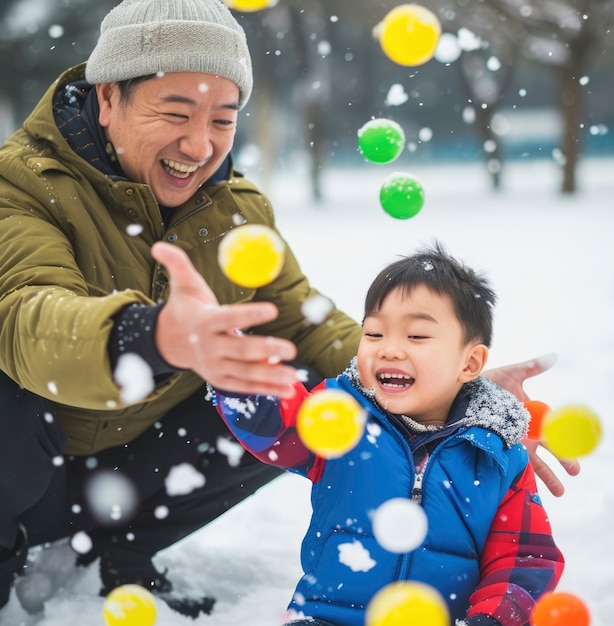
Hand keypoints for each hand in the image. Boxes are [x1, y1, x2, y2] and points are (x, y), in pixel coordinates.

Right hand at [151, 242, 297, 396]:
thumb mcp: (182, 285)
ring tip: (293, 376)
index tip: (273, 310)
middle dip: (267, 350)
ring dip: (271, 376)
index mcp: (205, 322)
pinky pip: (245, 386)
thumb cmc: (184, 309)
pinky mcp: (220, 380)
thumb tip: (159, 245)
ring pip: (246, 373)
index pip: (230, 318)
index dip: (251, 314)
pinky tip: (287, 391)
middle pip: (241, 350)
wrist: (169, 342)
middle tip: (291, 349)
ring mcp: (215, 366)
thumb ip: (176, 264)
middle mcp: (210, 347)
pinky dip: (266, 390)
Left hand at [483, 353, 580, 496]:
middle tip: (575, 471)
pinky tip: (529, 488)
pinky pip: (513, 464)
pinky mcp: (499, 448)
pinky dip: (521, 476)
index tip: (577, 449)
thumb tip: (554, 357)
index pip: (555, 430)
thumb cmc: (489, 383)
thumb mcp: (511, 374)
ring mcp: (512, 441)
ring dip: (548, 476)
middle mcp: (526, 431)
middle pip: (549, 448)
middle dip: (563, 460)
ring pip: (534, 462)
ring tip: (560, 492)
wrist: (463, 394)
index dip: (567, 440)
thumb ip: (532, 367)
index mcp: (533, 416)